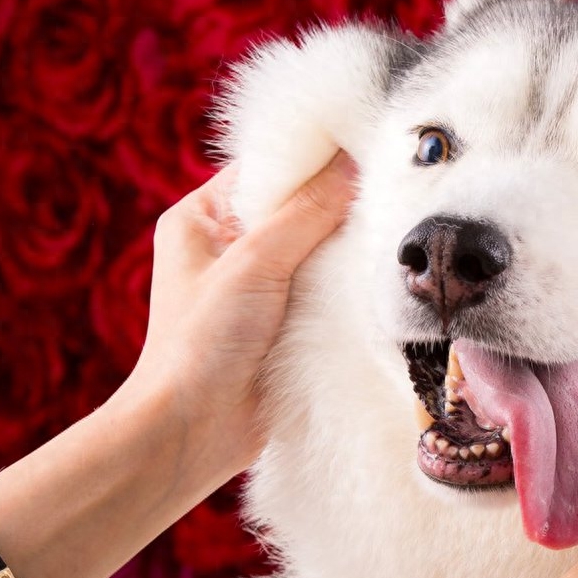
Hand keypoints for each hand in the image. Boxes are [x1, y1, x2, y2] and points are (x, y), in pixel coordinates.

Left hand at [121, 153, 357, 494]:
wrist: (190, 431)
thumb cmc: (200, 344)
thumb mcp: (254, 263)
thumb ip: (306, 212)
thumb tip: (351, 163)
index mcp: (201, 218)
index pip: (267, 167)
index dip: (312, 157)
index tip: (363, 146)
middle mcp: (227, 247)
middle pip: (296, 205)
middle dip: (337, 203)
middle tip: (387, 190)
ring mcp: (256, 286)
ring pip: (315, 247)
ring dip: (345, 247)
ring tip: (386, 233)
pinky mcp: (282, 322)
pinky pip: (323, 288)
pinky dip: (346, 284)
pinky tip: (374, 279)